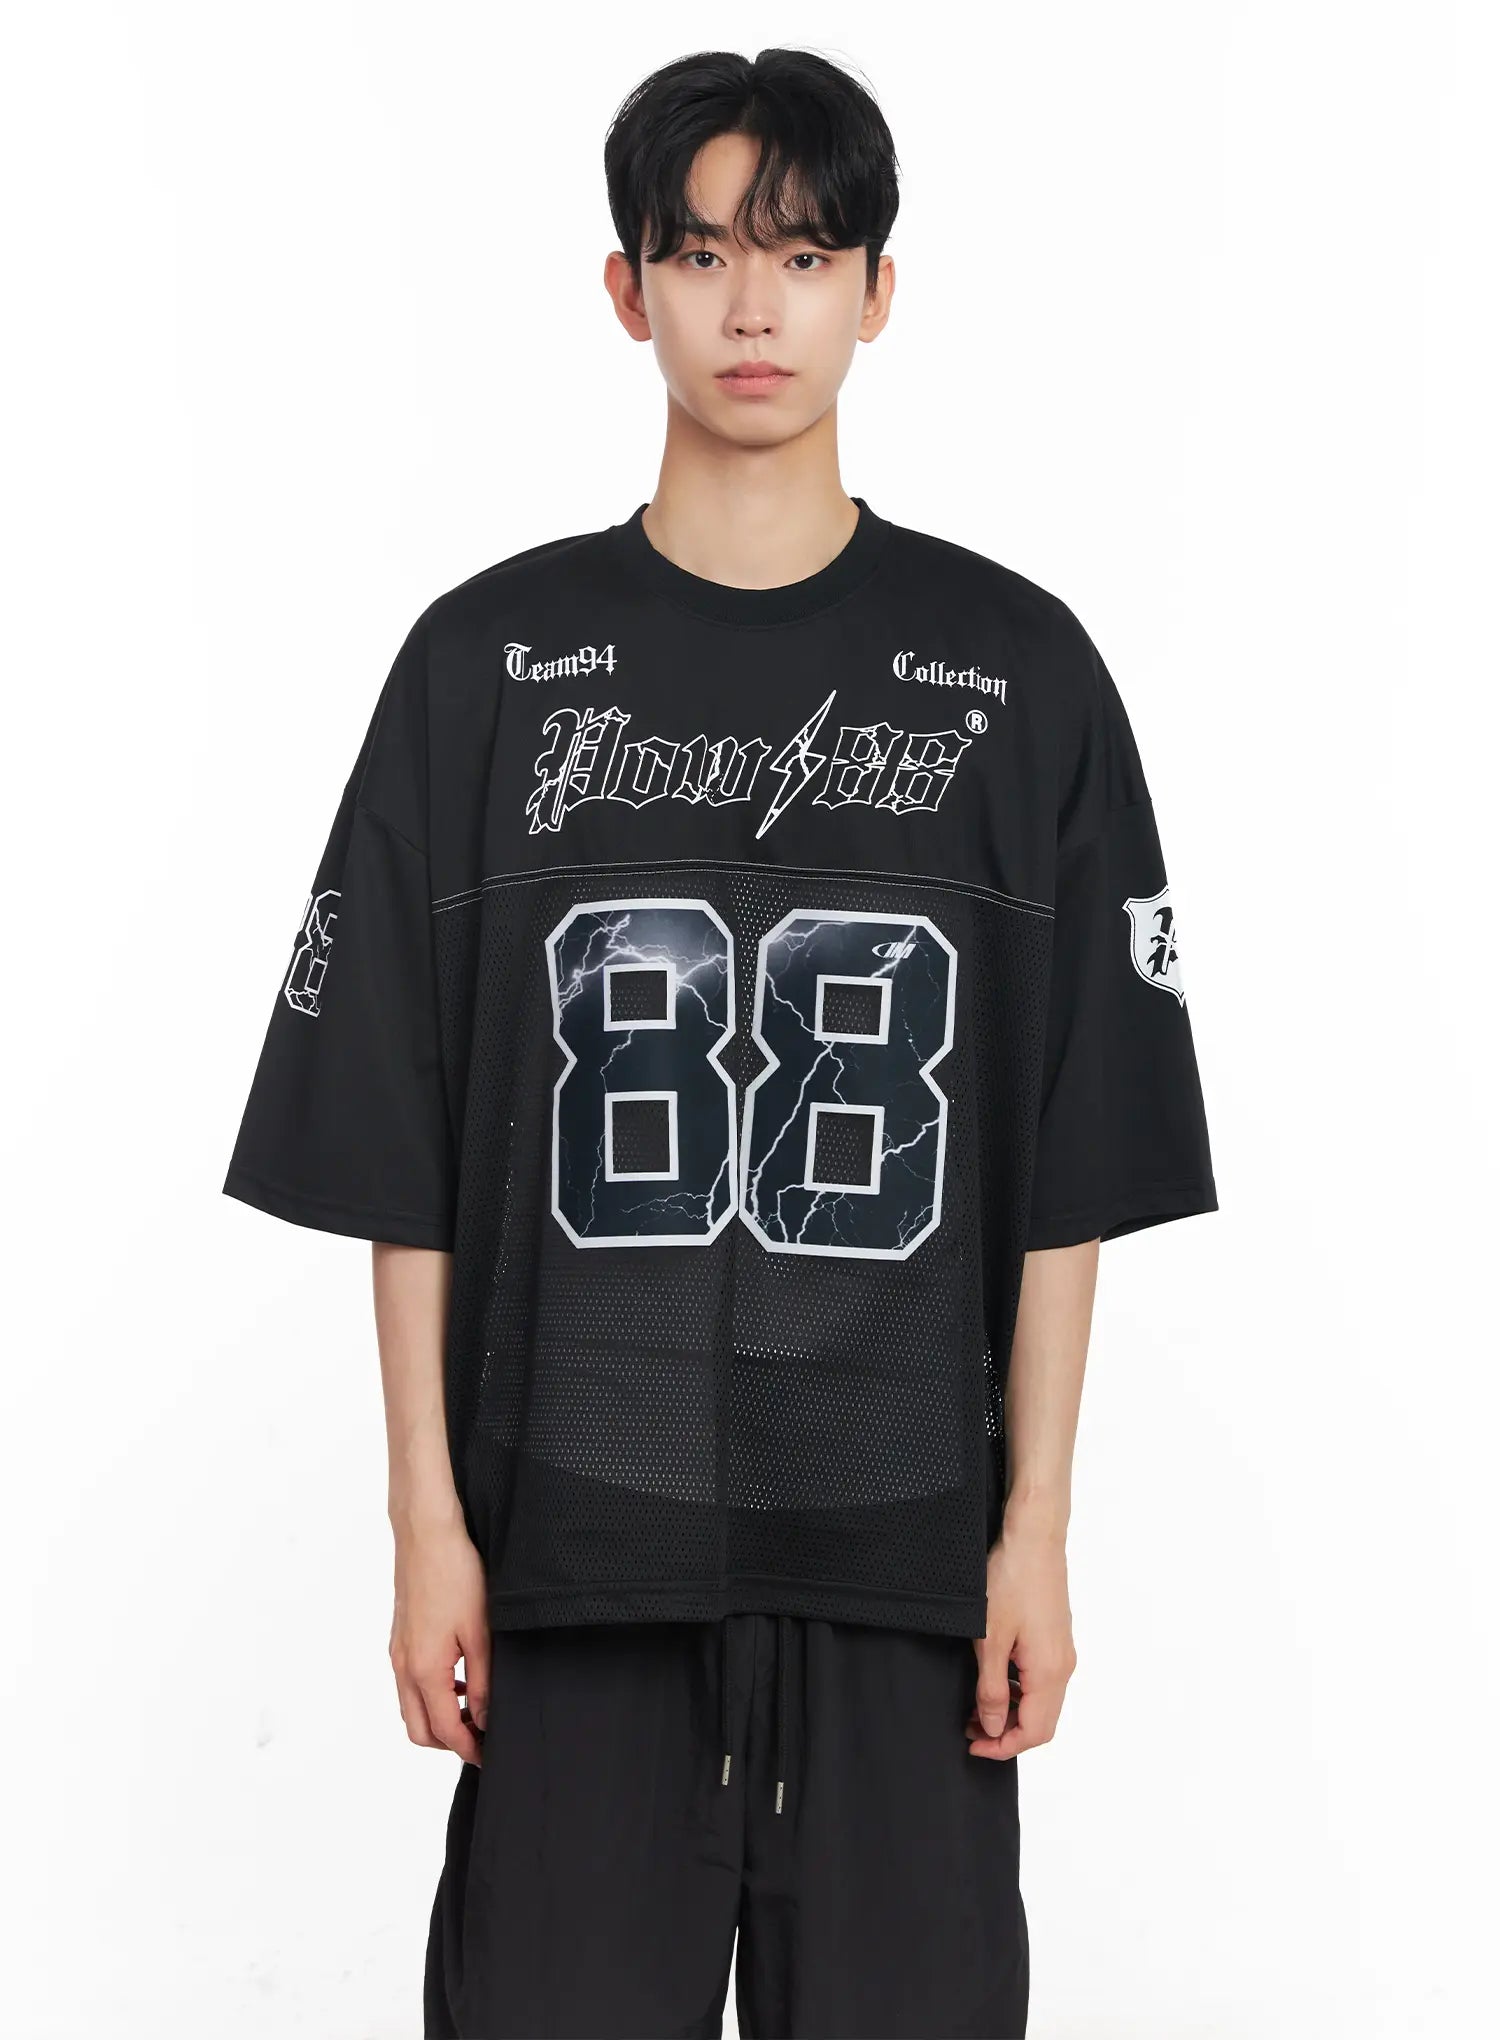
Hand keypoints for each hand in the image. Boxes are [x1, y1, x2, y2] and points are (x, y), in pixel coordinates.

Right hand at [388, 1511, 490, 1766]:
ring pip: (411, 1708)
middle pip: (419, 1729)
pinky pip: (409, 1684)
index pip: (444, 1730)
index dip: (468, 1749)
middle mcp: (403, 1666)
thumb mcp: (480, 1632)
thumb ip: (481, 1682)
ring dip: (438, 1719)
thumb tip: (483, 1720)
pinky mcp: (399, 1638)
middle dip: (448, 1742)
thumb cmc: (456, 1574)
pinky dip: (430, 1696)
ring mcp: (397, 1652)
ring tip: (473, 1711)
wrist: (426, 1534)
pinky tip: (458, 1680)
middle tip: (481, 1738)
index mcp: (424, 1669)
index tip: (490, 1755)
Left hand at [967, 1514, 1075, 1759]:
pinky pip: (1042, 1680)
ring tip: (976, 1705)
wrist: (1034, 1538)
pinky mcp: (1056, 1638)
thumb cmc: (1011, 1580)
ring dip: (1012, 1711)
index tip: (974, 1745)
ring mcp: (1062, 1652)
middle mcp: (1063, 1667)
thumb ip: (990, 1688)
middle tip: (971, 1728)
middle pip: (1041, 1722)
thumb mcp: (989, 1638)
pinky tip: (994, 1678)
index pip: (1034, 1733)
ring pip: (1042, 1702)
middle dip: (1006, 1733)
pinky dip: (1019, 1691)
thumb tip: (993, 1726)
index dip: (1003, 1747)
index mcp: (1049, 1673)